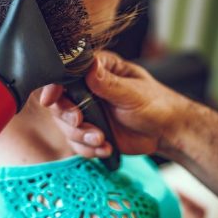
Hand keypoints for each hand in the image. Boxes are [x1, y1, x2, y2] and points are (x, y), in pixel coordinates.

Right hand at [40, 50, 181, 157]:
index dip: (54, 85)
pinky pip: (76, 142)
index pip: (66, 72)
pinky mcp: (90, 130)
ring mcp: (87, 110)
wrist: (166, 132)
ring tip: (102, 139)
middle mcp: (87, 87)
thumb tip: (90, 68)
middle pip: (59, 101)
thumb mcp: (133, 92)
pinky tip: (106, 147)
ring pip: (65, 124)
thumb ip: (109, 83)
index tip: (51, 99)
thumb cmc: (156, 104)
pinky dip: (88, 148)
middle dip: (67, 116)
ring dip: (80, 136)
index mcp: (98, 69)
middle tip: (80, 122)